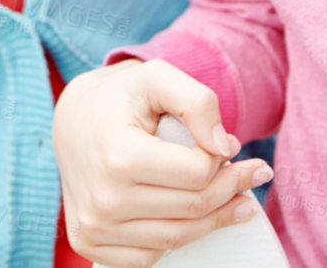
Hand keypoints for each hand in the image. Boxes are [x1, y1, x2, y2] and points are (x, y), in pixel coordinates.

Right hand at [52, 57, 272, 267]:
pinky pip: (149, 256)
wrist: (71, 120)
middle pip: (193, 208)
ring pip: (177, 237)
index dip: (223, 160)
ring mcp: (93, 226)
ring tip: (237, 200)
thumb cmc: (121, 98)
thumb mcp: (157, 77)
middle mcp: (102, 198)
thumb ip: (197, 101)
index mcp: (118, 155)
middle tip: (255, 174)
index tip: (234, 146)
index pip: (197, 174)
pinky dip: (177, 239)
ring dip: (215, 219)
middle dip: (231, 189)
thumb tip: (226, 147)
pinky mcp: (87, 243)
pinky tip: (191, 218)